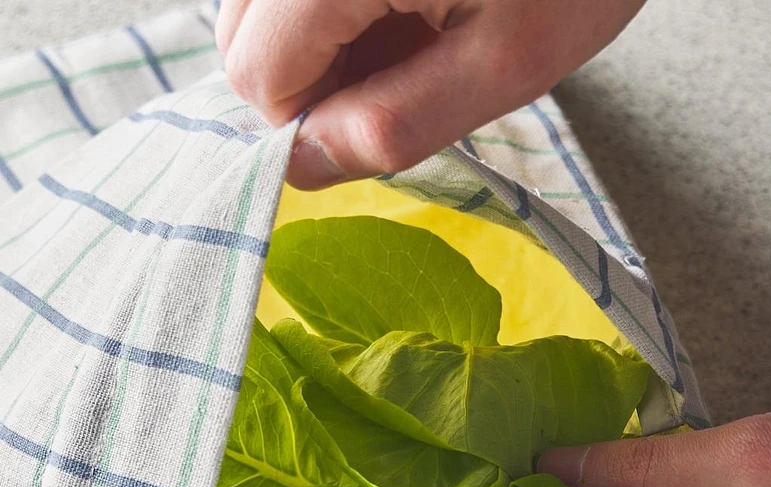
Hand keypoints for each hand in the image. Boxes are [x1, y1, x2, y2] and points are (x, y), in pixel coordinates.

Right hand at [216, 0, 644, 188]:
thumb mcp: (503, 63)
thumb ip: (395, 123)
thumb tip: (302, 165)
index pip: (258, 73)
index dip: (313, 122)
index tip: (382, 120)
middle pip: (246, 32)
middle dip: (315, 79)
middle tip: (406, 69)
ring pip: (263, 4)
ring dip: (327, 40)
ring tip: (414, 23)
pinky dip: (339, 5)